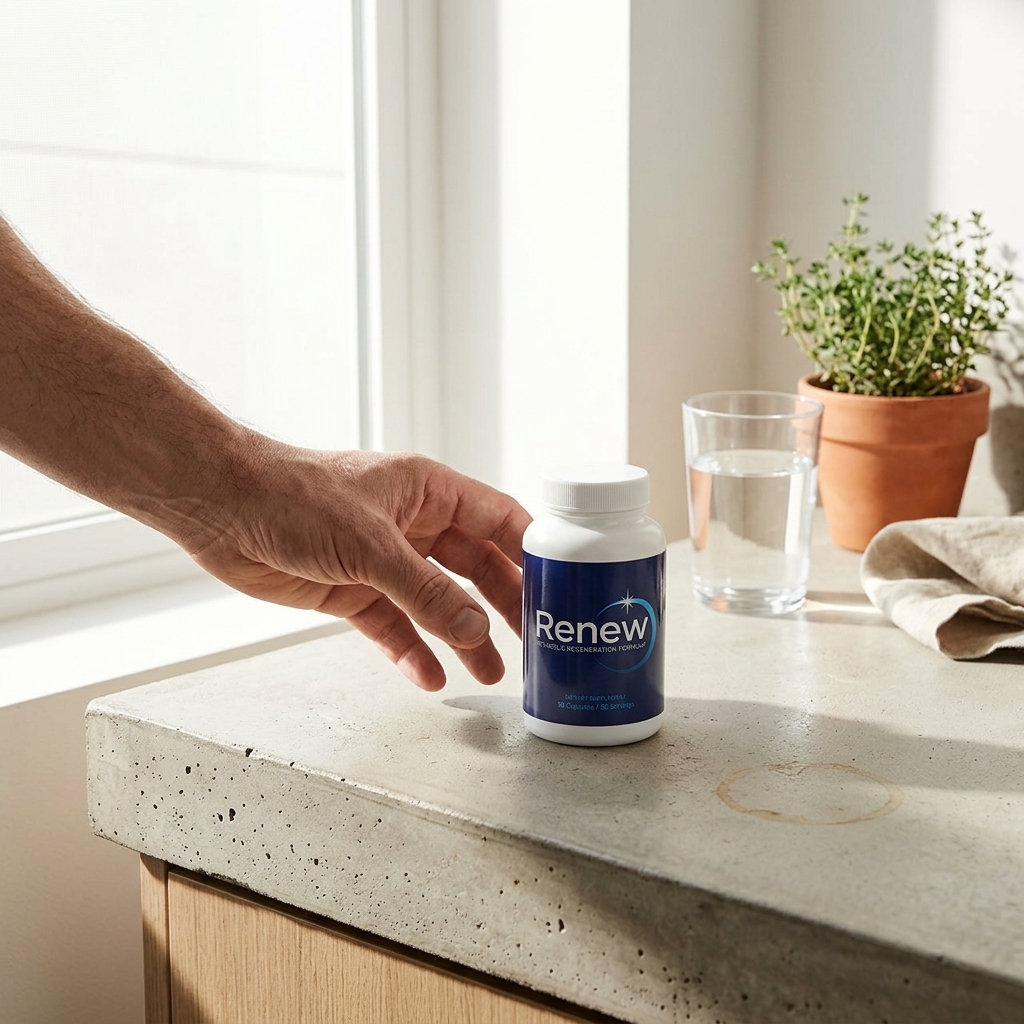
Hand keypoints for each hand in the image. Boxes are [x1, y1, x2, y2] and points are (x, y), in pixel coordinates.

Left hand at [184, 445, 530, 690]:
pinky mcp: (352, 591)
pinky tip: (430, 677)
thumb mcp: (371, 546)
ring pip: (439, 603)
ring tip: (491, 674)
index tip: (562, 586)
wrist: (222, 508)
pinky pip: (395, 626)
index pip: (498, 520)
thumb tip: (477, 633)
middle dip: (504, 605)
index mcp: (429, 491)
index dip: (532, 551)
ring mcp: (384, 560)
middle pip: (475, 568)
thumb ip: (427, 593)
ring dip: (464, 637)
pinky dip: (412, 651)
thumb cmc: (295, 497)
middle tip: (534, 642)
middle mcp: (413, 525)